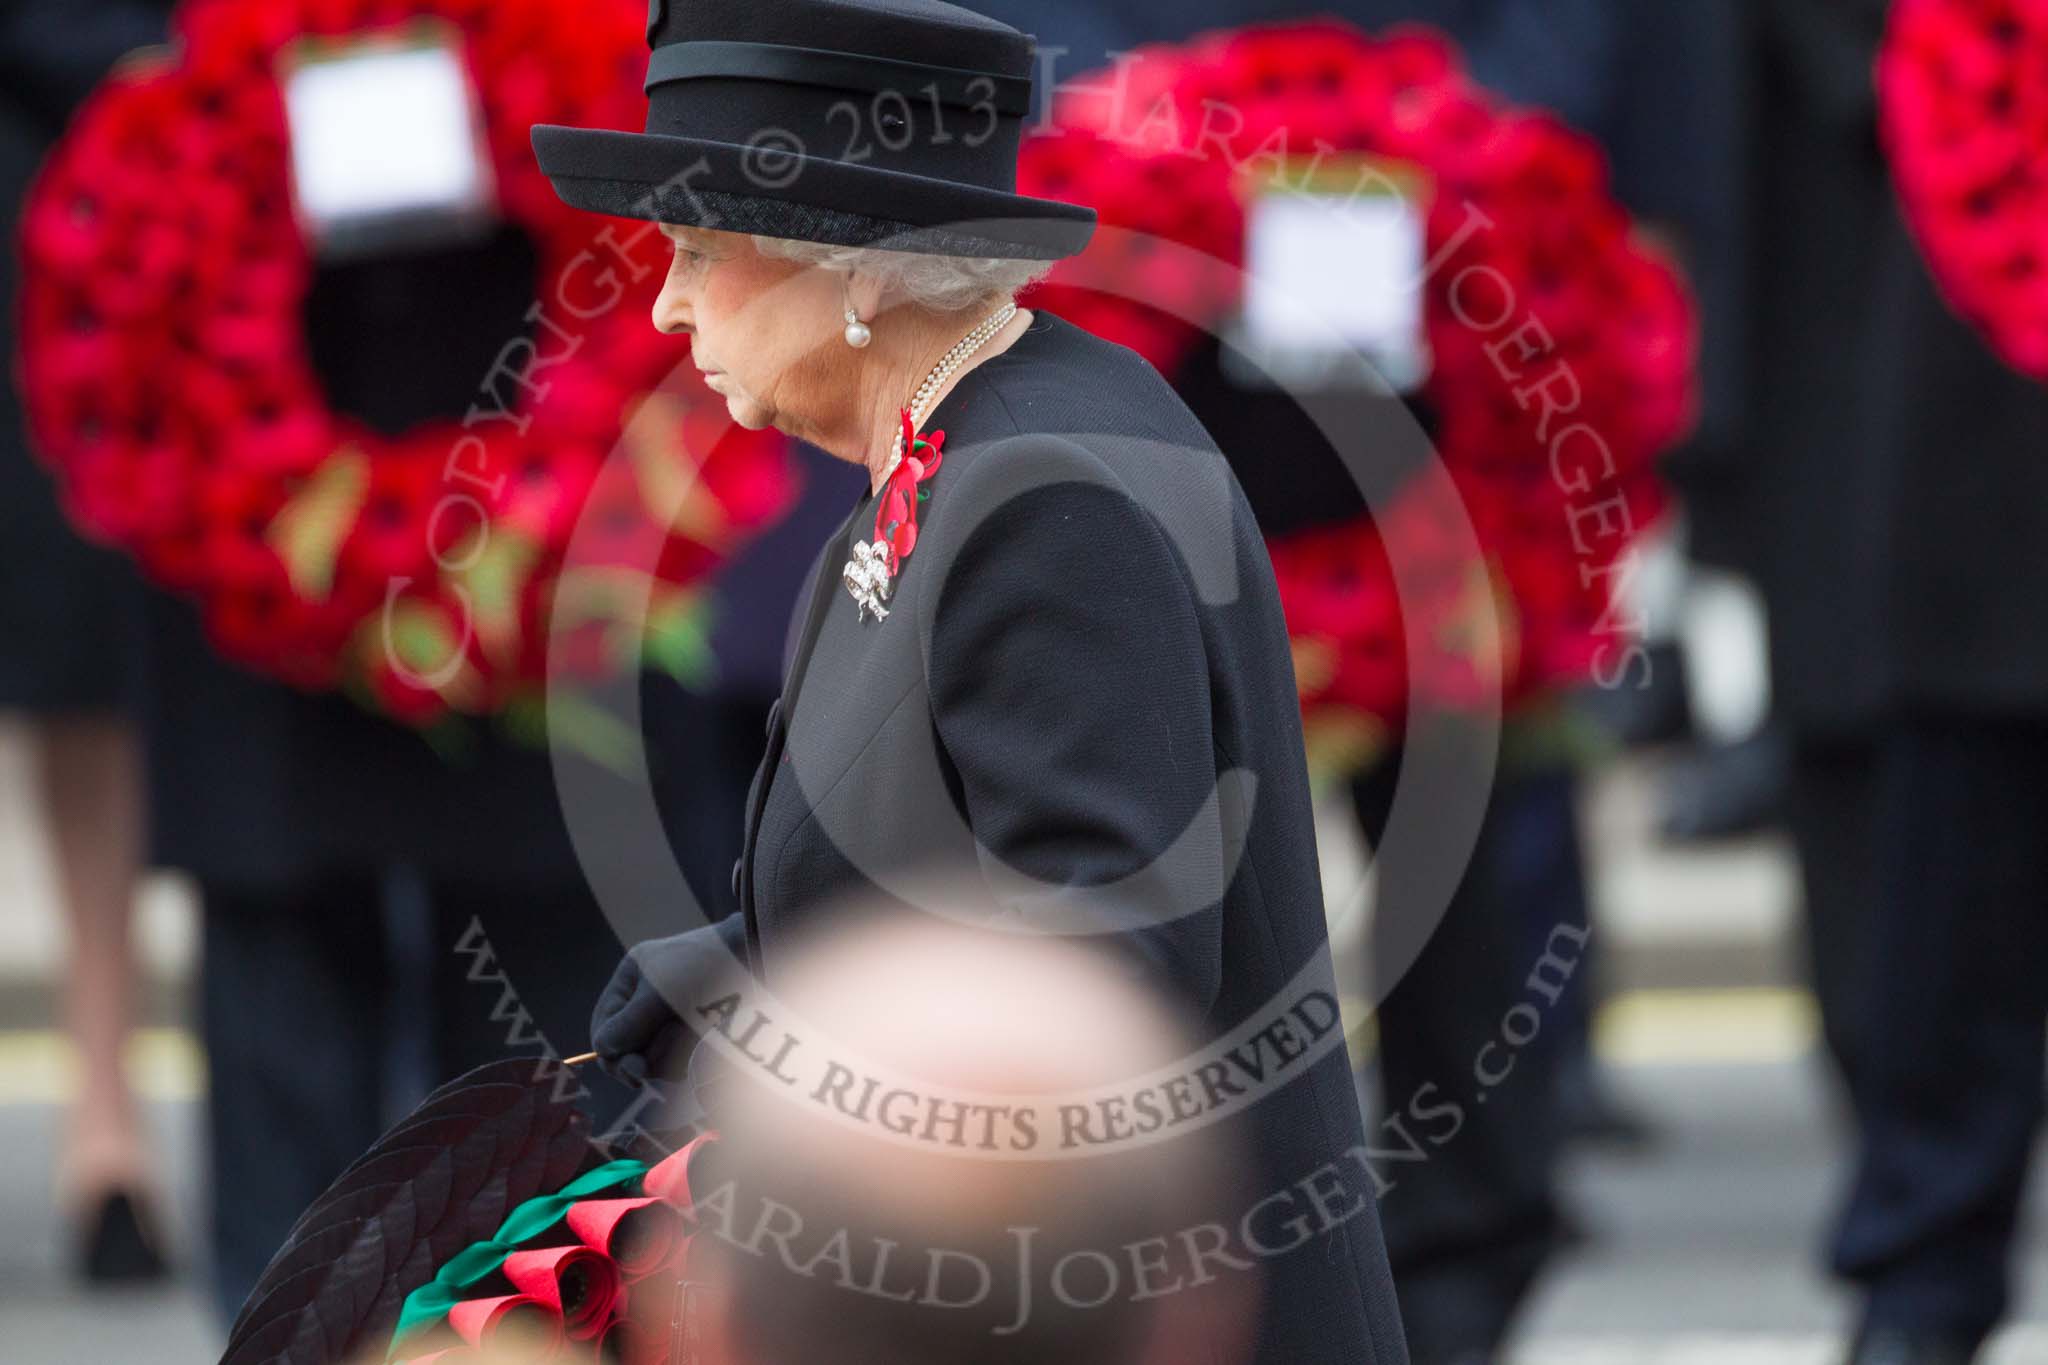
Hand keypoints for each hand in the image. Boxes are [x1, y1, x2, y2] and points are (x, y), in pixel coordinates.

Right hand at [589, 922, 742, 1085]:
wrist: (752, 955)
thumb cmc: (704, 967)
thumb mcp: (658, 994)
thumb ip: (628, 1024)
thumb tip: (602, 1050)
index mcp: (630, 980)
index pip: (604, 1025)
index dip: (611, 1052)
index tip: (630, 1071)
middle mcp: (646, 999)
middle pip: (627, 1048)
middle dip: (638, 1060)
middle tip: (645, 1072)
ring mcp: (669, 1017)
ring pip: (652, 1057)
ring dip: (664, 1058)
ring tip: (684, 1043)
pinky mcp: (692, 1031)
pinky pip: (676, 1058)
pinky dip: (683, 1058)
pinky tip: (697, 1048)